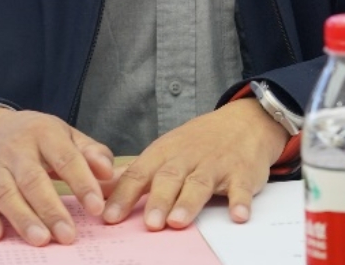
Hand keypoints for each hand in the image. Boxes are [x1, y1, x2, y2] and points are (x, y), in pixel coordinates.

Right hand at [0, 107, 114, 245]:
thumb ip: (91, 152)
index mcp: (44, 133)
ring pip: (6, 194)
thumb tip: (109, 172)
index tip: (96, 207)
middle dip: (51, 209)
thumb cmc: (39, 137)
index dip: (82, 182)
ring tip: (41, 240)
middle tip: (68, 235)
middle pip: (32, 180)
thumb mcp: (67, 135)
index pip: (65, 158)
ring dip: (23, 219)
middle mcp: (16, 149)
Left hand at [103, 96, 288, 230]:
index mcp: (164, 153)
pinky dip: (240, 201)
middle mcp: (187, 157)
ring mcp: (215, 165)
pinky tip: (237, 215)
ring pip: (200, 183)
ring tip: (178, 221)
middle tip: (149, 223)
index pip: (139, 174)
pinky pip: (241, 188)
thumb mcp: (166, 150)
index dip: (124, 195)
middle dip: (158, 200)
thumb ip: (138, 173)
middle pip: (169, 178)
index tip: (110, 217)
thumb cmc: (197, 143)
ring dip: (189, 202)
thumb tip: (102, 191)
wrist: (243, 122)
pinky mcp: (241, 173)